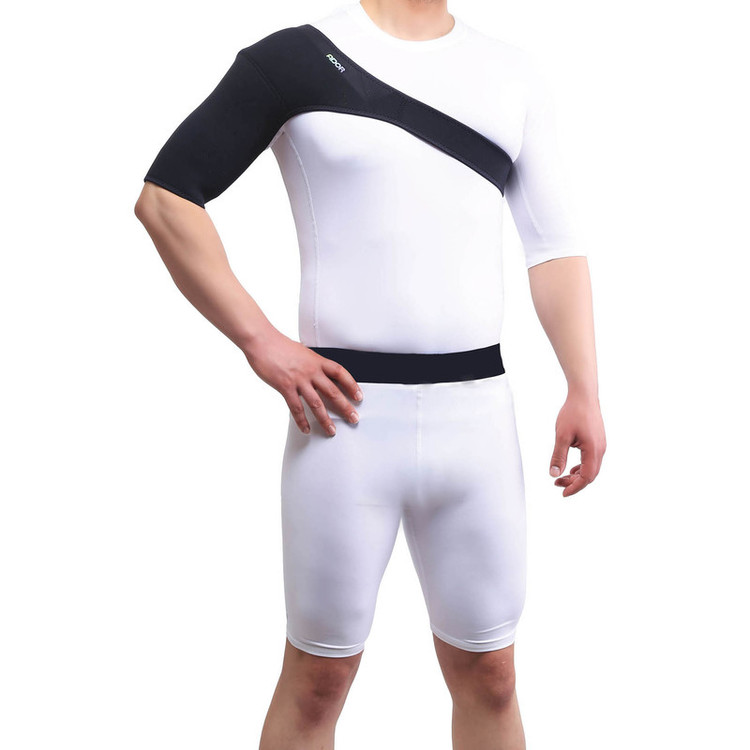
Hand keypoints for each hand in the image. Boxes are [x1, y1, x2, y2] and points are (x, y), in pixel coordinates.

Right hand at [243, 329, 362, 435]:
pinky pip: (296, 407)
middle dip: (345, 407)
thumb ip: (311, 364)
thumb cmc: (279, 345)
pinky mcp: (285, 387)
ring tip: (332, 430)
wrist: (262, 341)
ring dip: (325, 419)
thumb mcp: (302, 352)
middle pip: (333, 392)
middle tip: (353, 418)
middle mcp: (311, 371)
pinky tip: (306, 428)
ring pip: (317, 404)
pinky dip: (301, 420)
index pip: (340, 373)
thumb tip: (317, 373)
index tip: (359, 396)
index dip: (352, 385)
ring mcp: (298, 380)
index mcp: (317, 360)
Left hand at [549, 391, 605, 496]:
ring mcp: (600, 445)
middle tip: (557, 484)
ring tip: (561, 477)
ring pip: (591, 468)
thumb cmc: (573, 413)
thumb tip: (554, 474)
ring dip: (577, 475)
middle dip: (574, 482)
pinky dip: (581, 467)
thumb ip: (558, 456)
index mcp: (593, 450)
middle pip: (590, 475)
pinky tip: (571, 468)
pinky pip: (591, 460)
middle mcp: (600, 449)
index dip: (575, 487)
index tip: (562, 492)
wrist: (584, 395)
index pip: (586, 477)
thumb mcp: (562, 436)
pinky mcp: (598, 441)